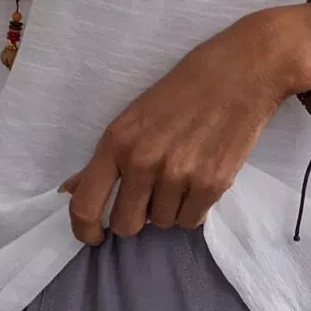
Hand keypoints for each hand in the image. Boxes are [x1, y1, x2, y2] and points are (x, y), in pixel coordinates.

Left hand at [57, 11, 292, 244]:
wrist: (241, 74)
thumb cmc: (185, 88)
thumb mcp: (135, 116)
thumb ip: (105, 159)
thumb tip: (70, 190)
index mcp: (118, 141)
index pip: (86, 204)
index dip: (84, 230)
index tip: (93, 237)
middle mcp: (143, 161)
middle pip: (126, 224)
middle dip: (135, 218)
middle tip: (150, 196)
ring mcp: (178, 175)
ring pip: (161, 223)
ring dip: (169, 208)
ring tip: (183, 175)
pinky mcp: (211, 185)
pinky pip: (191, 221)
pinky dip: (193, 208)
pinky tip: (200, 179)